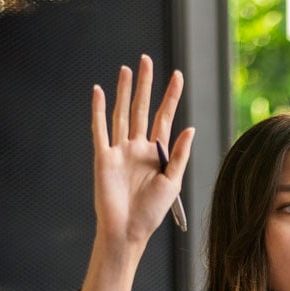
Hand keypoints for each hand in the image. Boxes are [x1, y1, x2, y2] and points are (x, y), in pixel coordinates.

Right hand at [90, 54, 194, 267]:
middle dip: (145, 85)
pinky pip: (100, 129)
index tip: (178, 75)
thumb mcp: (173, 183)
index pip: (165, 118)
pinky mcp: (103, 157)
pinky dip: (99, 110)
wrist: (128, 230)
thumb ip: (180, 155)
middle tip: (147, 60)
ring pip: (122, 114)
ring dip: (124, 91)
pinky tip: (100, 91)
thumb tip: (190, 128)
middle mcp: (138, 148)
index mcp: (157, 154)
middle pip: (142, 109)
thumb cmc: (152, 212)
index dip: (171, 96)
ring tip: (128, 69)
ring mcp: (120, 151)